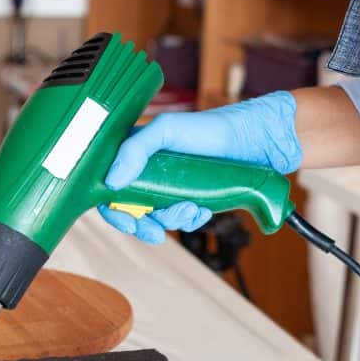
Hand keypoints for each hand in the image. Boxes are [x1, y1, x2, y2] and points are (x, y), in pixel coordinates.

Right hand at [99, 91, 301, 243]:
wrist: (251, 143)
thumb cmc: (208, 128)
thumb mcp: (167, 130)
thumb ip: (135, 149)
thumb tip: (112, 181)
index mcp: (133, 153)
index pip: (108, 186)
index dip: (113, 210)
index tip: (129, 222)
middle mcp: (147, 172)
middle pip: (130, 210)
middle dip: (145, 225)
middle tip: (157, 232)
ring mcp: (168, 187)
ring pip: (157, 218)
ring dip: (172, 221)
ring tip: (192, 209)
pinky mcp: (189, 198)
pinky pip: (180, 220)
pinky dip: (189, 220)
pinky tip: (202, 209)